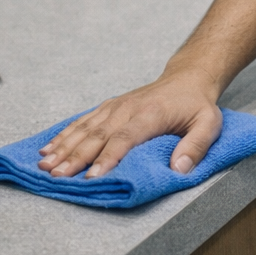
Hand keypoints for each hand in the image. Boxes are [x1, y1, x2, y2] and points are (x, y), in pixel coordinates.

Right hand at [37, 67, 222, 178]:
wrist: (186, 78)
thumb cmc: (197, 105)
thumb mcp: (209, 124)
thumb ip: (195, 146)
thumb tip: (179, 169)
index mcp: (150, 115)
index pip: (125, 138)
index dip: (108, 157)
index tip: (92, 176)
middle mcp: (127, 109)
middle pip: (98, 135)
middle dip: (76, 157)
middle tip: (57, 176)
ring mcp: (115, 107)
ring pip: (85, 128)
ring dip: (64, 147)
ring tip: (46, 165)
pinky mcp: (108, 108)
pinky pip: (82, 122)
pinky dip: (64, 135)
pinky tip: (48, 148)